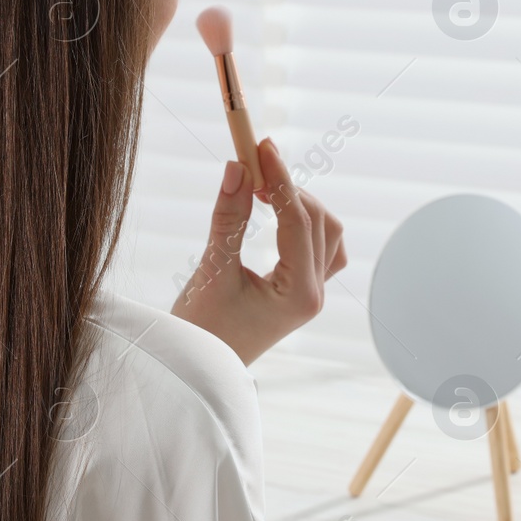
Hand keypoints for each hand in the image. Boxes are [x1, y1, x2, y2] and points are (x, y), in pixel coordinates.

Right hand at [171, 138, 346, 365]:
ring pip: (325, 234)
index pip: (298, 220)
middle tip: (253, 163)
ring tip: (262, 187)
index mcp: (299, 294)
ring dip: (300, 204)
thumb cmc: (200, 332)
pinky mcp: (299, 293)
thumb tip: (237, 167)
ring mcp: (310, 295)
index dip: (280, 178)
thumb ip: (228, 217)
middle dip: (290, 188)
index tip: (260, 146)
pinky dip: (301, 223)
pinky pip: (317, 248)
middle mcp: (313, 294)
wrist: (195, 373)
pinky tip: (275, 213)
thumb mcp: (212, 270)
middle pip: (320, 222)